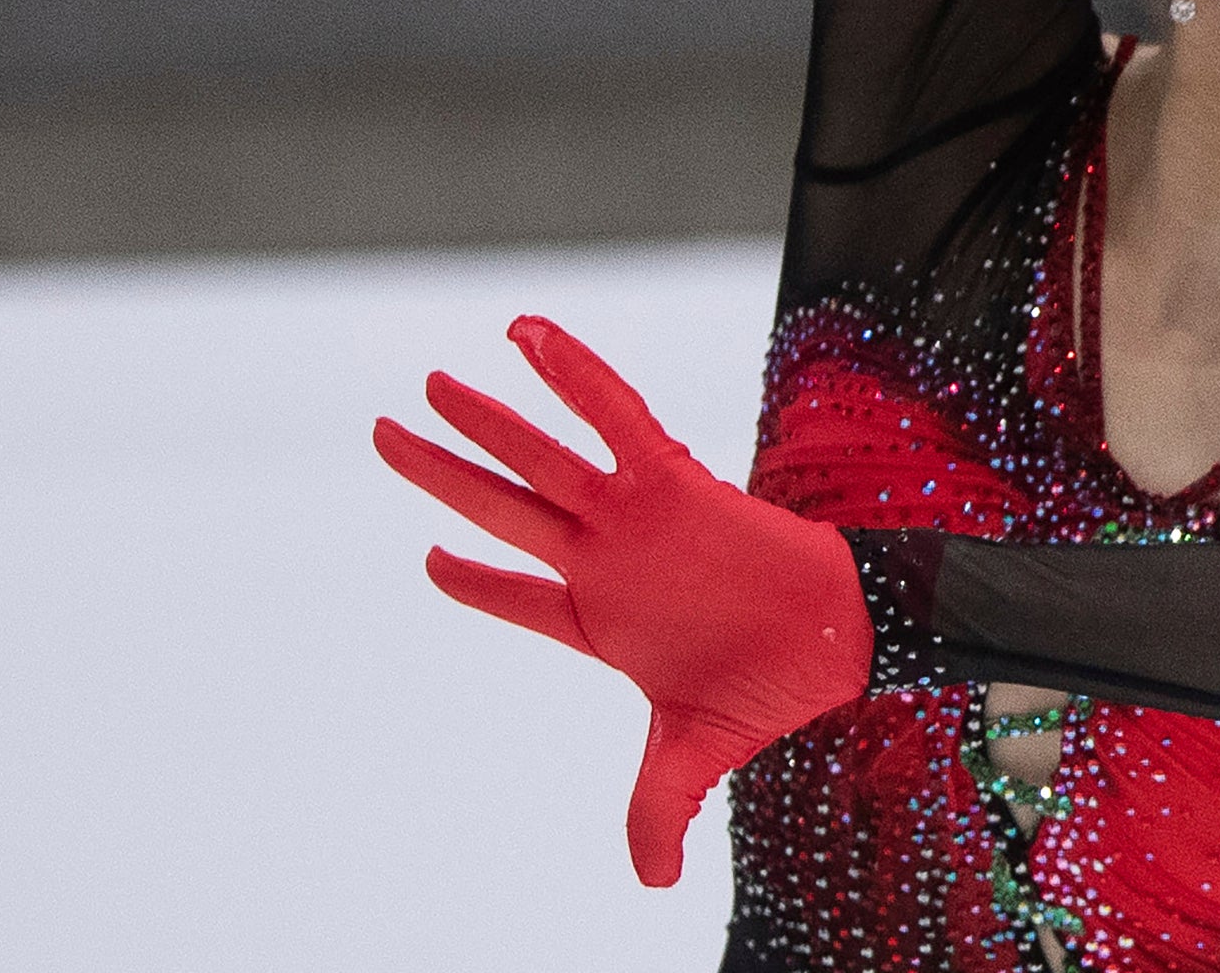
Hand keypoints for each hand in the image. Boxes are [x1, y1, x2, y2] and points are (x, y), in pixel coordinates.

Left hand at [373, 316, 872, 886]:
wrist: (836, 642)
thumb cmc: (769, 690)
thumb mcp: (690, 756)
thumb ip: (658, 810)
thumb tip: (652, 885)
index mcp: (595, 620)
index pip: (516, 597)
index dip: (470, 582)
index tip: (430, 564)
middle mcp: (601, 559)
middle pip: (501, 510)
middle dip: (441, 473)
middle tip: (382, 434)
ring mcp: (629, 516)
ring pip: (538, 460)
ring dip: (484, 422)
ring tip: (427, 387)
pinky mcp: (669, 480)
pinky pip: (611, 415)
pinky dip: (571, 375)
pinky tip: (524, 335)